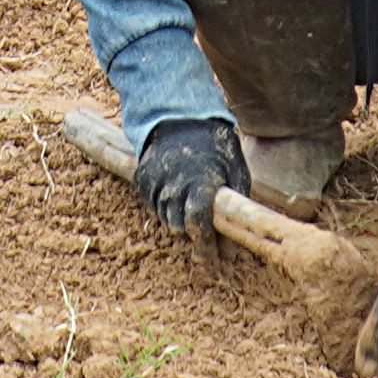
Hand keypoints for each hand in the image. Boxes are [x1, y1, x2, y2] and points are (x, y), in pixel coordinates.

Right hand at [130, 117, 244, 237]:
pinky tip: (177, 189)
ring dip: (178, 216)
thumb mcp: (236, 171)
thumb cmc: (216, 147)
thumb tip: (234, 245)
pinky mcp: (141, 179)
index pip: (197, 222)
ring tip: (191, 198)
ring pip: (164, 217)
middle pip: (178, 225)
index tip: (212, 259)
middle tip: (206, 227)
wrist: (182, 118)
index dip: (205, 245)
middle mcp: (173, 183)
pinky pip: (152, 204)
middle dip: (193, 230)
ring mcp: (154, 181)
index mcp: (200, 181)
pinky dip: (165, 204)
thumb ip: (235, 206)